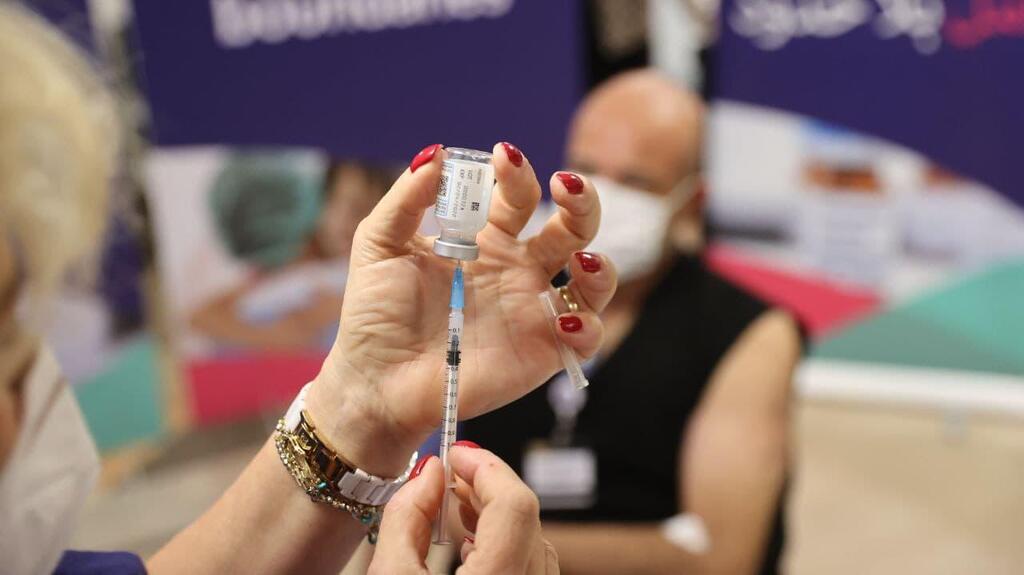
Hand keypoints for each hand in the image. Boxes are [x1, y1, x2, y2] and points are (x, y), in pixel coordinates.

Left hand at [307, 143, 614, 474]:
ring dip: (601, 265)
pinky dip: (588, 324)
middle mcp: (518, 270)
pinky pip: (587, 336)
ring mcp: (534, 311)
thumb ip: (406, 198)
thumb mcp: (379, 244)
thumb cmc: (376, 314)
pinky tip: (565, 319)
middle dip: (581, 202)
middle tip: (567, 186)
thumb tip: (436, 152)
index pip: (519, 196)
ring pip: (594, 280)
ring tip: (581, 260)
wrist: (375, 379)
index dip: (518, 173)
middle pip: (572, 227)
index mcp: (485, 240)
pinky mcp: (542, 352)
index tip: (503, 156)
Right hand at [369, 444, 557, 573]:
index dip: (486, 468)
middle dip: (488, 486)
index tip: (457, 454)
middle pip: (526, 518)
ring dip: (497, 515)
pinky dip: (505, 545)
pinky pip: (530, 567)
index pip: (514, 506)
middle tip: (452, 473)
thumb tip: (430, 473)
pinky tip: (469, 543)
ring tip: (457, 503)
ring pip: (534, 542)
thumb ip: (407, 516)